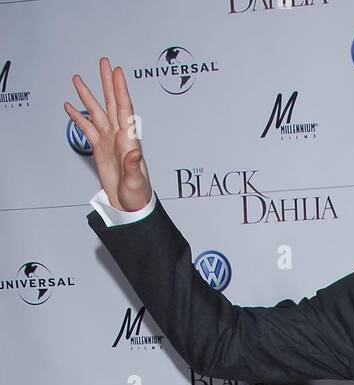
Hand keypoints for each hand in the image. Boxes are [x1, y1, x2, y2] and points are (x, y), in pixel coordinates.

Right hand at [64, 57, 151, 212]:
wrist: (130, 206)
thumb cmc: (137, 195)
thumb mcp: (136, 181)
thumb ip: (134, 166)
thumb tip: (134, 152)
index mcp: (129, 140)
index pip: (124, 109)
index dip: (120, 90)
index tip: (117, 72)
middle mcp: (119, 136)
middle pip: (112, 103)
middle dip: (107, 82)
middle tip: (104, 62)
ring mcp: (108, 141)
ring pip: (97, 112)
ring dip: (88, 95)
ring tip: (77, 79)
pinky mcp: (99, 148)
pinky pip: (87, 128)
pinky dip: (78, 117)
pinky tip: (69, 106)